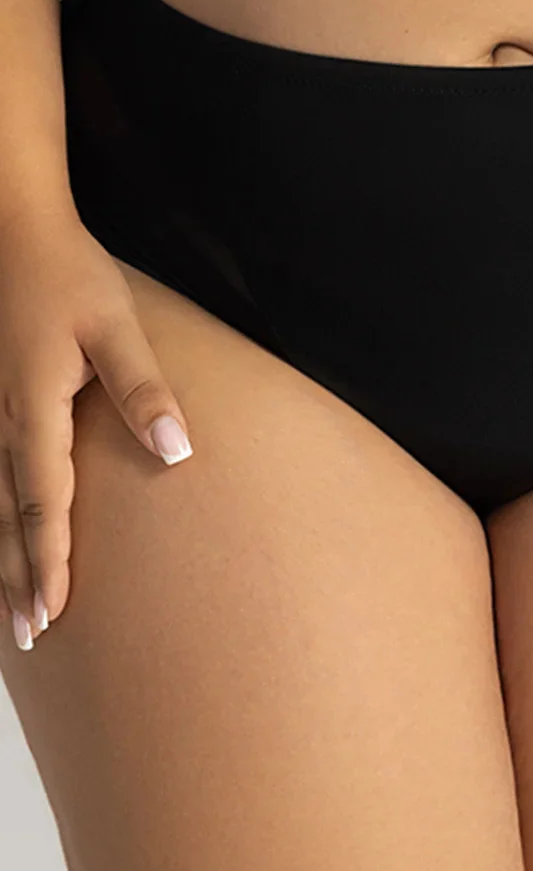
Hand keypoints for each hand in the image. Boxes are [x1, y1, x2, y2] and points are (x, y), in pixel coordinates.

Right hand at [0, 210, 193, 650]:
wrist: (14, 233)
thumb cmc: (69, 276)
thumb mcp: (116, 328)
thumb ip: (145, 390)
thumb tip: (177, 452)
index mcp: (34, 410)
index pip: (43, 504)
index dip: (49, 562)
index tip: (53, 614)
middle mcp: (2, 422)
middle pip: (7, 519)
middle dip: (19, 580)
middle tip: (31, 637)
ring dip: (1, 559)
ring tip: (12, 612)